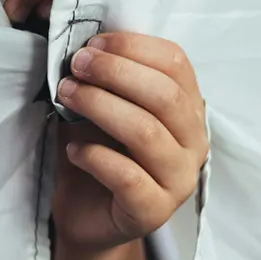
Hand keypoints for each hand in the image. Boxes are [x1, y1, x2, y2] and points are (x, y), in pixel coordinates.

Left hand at [53, 32, 207, 252]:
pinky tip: (73, 150)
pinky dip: (95, 157)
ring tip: (67, 97)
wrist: (86, 214)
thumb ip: (106, 78)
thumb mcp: (102, 105)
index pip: (176, 64)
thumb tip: (89, 47)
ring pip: (146, 133)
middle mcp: (193, 142)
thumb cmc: (98, 151)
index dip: (134, 46)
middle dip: (115, 73)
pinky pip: (128, 177)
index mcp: (187, 109)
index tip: (93, 44)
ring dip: (100, 107)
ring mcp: (179, 180)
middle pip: (165, 96)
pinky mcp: (154, 211)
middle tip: (76, 67)